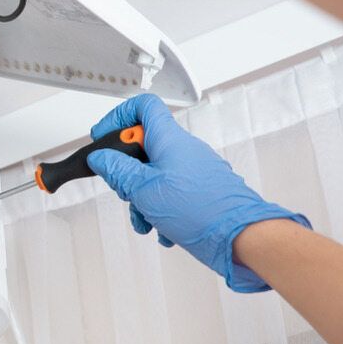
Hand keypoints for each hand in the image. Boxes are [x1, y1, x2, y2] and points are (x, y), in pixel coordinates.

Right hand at [86, 94, 310, 292]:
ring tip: (145, 220)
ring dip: (142, 199)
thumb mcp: (143, 188)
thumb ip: (117, 170)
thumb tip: (101, 157)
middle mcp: (183, 149)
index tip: (104, 137)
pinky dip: (161, 210)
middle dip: (127, 174)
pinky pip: (171, 193)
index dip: (119, 117)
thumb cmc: (200, 209)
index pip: (143, 107)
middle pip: (143, 148)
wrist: (241, 237)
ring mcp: (193, 170)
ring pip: (154, 176)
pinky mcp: (200, 191)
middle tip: (125, 189)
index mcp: (169, 139)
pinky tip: (163, 230)